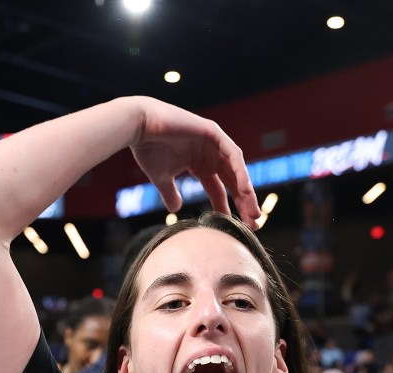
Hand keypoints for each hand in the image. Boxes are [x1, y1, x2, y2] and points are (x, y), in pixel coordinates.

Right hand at [129, 97, 260, 225]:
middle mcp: (210, 155)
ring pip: (237, 170)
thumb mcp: (162, 178)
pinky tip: (245, 189)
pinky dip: (241, 172)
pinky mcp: (213, 133)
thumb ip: (170, 193)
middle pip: (233, 182)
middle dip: (244, 203)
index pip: (219, 190)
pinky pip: (233, 155)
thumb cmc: (147, 149)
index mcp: (200, 165)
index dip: (228, 208)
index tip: (236, 227)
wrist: (138, 126)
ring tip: (253, 211)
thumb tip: (175, 210)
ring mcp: (213, 143)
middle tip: (254, 223)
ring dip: (247, 191)